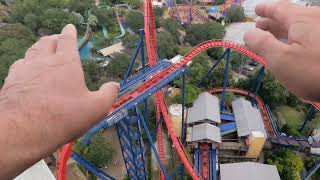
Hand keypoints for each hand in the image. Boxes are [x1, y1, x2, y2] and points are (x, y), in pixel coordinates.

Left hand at [0, 24, 118, 177]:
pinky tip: (27, 69)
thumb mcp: (96, 108)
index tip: (70, 27)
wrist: (24, 130)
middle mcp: (44, 61)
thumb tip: (115, 85)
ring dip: (39, 48)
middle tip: (58, 38)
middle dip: (54, 38)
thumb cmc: (64, 117)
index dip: (70, 32)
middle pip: (47, 41)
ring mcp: (25, 69)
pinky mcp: (12, 81)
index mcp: (66, 63)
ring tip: (43, 50)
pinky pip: (20, 65)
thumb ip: (108, 94)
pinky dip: (26, 62)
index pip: (67, 40)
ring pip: (32, 51)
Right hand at [244, 0, 319, 100]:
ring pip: (301, 26)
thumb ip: (262, 44)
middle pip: (290, 16)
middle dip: (272, 21)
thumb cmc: (314, 72)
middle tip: (260, 25)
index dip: (266, 9)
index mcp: (302, 19)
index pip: (279, 8)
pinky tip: (293, 48)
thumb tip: (248, 33)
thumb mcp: (281, 59)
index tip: (256, 9)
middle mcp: (316, 20)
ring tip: (272, 36)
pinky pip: (310, 35)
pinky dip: (296, 38)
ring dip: (284, 30)